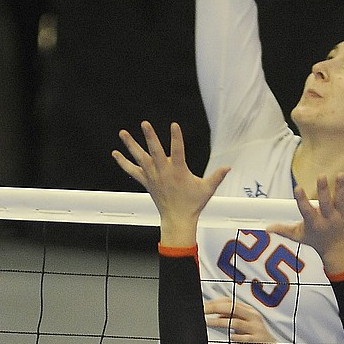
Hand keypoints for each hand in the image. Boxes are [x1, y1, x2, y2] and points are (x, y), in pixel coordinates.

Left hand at [113, 120, 229, 246]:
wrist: (178, 219)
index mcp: (178, 171)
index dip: (176, 138)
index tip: (174, 125)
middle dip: (150, 137)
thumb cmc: (193, 204)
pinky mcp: (146, 182)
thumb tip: (228, 167)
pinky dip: (123, 162)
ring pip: (140, 158)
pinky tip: (115, 153)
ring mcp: (153, 177)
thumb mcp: (207, 189)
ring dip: (131, 145)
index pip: (178, 150)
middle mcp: (163, 172)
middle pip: (155, 151)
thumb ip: (217, 176)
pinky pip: (132, 171)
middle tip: (144, 124)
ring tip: (123, 132)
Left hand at [203, 295, 279, 343]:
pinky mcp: (257, 340)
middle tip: (201, 311)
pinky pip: (246, 337)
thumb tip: (216, 313)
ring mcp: (255, 327)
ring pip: (236, 322)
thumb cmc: (252, 336)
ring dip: (220, 322)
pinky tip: (229, 337)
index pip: (229, 301)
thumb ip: (230, 318)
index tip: (201, 305)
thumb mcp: (241, 325)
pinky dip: (237, 336)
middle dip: (215, 308)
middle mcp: (252, 316)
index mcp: (248, 310)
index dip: (214, 302)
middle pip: (232, 308)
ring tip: (207, 322)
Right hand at [273, 172, 343, 274]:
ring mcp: (341, 215)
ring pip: (341, 200)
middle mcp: (328, 219)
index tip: (297, 188)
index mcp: (314, 224)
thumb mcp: (298, 236)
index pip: (307, 211)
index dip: (302, 200)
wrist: (337, 248)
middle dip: (323, 190)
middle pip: (325, 204)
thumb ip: (284, 230)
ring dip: (340, 187)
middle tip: (321, 175)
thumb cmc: (314, 239)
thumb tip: (266, 228)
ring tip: (340, 174)